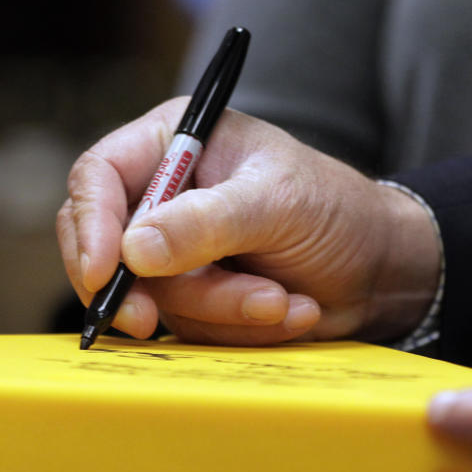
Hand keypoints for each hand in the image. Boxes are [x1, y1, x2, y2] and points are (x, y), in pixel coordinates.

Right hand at [57, 98, 439, 344]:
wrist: (380, 267)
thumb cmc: (337, 211)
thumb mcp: (278, 203)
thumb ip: (208, 222)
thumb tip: (132, 251)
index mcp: (178, 143)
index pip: (100, 178)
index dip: (90, 227)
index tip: (105, 274)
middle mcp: (169, 197)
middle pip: (109, 248)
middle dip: (149, 289)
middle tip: (151, 322)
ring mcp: (182, 253)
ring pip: (158, 299)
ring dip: (225, 309)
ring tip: (283, 299)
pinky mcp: (201, 298)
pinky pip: (192, 328)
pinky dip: (240, 328)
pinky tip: (291, 311)